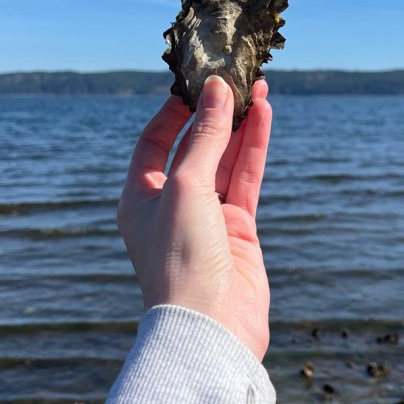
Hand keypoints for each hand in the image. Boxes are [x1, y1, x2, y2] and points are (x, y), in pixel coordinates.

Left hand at [117, 76, 271, 359]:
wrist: (210, 327)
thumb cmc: (180, 259)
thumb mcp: (185, 186)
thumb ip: (205, 136)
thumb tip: (217, 91)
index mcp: (139, 197)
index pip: (154, 142)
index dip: (173, 111)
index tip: (194, 83)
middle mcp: (171, 205)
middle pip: (195, 147)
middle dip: (215, 113)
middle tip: (235, 76)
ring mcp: (207, 218)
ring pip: (226, 160)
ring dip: (241, 125)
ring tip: (258, 86)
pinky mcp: (239, 230)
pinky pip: (246, 179)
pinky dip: (255, 148)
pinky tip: (264, 116)